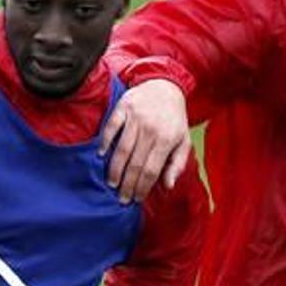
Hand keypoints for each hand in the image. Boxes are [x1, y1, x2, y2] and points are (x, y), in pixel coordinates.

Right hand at [99, 79, 190, 203]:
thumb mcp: (183, 140)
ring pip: (122, 149)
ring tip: (111, 183)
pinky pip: (111, 128)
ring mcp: (135, 118)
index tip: (135, 199)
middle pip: (135, 163)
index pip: (151, 170)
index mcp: (167, 139)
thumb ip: (177, 164)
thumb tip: (168, 186)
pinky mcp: (123, 107)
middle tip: (121, 198)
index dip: (142, 187)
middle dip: (127, 184)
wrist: (165, 85)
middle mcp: (151, 129)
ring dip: (115, 169)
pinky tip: (102, 155)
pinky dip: (105, 142)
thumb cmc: (174, 118)